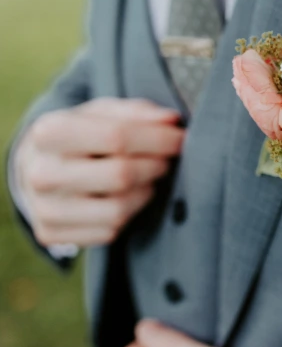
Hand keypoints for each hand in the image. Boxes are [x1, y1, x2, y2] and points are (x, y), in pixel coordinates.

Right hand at [15, 98, 184, 247]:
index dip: (157, 139)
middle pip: (121, 175)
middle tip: (165, 160)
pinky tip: (127, 197)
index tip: (180, 138)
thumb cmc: (80, 134)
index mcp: (49, 132)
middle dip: (154, 166)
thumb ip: (137, 113)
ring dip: (145, 192)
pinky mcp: (50, 234)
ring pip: (118, 209)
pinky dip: (129, 214)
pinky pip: (109, 231)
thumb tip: (171, 120)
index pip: (116, 137)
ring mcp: (43, 208)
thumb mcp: (102, 112)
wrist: (37, 166)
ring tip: (147, 177)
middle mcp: (40, 173)